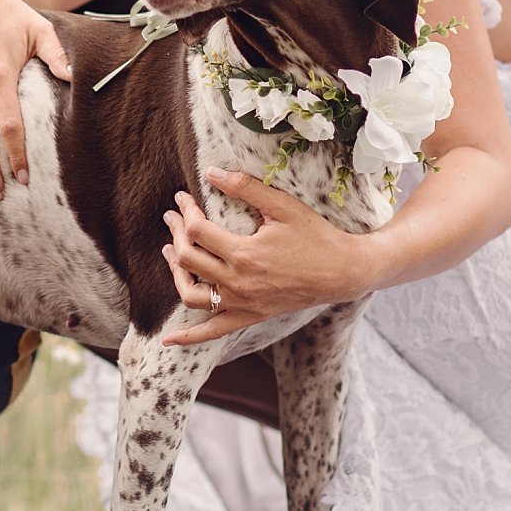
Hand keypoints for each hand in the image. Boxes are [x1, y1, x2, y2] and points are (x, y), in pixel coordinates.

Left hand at [160, 167, 378, 345]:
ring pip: (192, 295)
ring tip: (170, 253)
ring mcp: (243, 304)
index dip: (185, 212)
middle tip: (172, 217)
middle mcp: (238, 283)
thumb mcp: (283, 206)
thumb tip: (211, 172)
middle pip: (187, 259)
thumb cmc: (316, 236)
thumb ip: (245, 188)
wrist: (343, 272)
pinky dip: (188, 336)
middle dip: (175, 233)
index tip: (182, 198)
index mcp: (244, 254)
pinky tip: (167, 339)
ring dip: (175, 274)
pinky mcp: (250, 316)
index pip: (197, 231)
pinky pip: (213, 331)